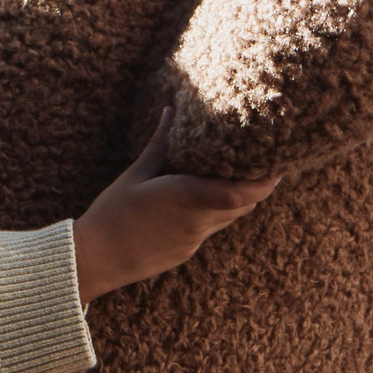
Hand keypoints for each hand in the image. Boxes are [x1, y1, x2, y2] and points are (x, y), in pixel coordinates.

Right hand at [74, 110, 278, 304]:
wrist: (95, 260)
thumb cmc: (112, 213)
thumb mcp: (135, 174)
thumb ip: (160, 144)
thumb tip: (170, 112)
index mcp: (185, 196)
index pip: (240, 193)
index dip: (263, 182)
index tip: (276, 165)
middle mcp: (196, 221)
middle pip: (243, 205)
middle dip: (258, 187)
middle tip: (266, 163)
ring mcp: (193, 241)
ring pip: (230, 218)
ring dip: (238, 200)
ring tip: (242, 177)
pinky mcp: (186, 253)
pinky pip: (211, 229)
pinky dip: (217, 213)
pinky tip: (207, 200)